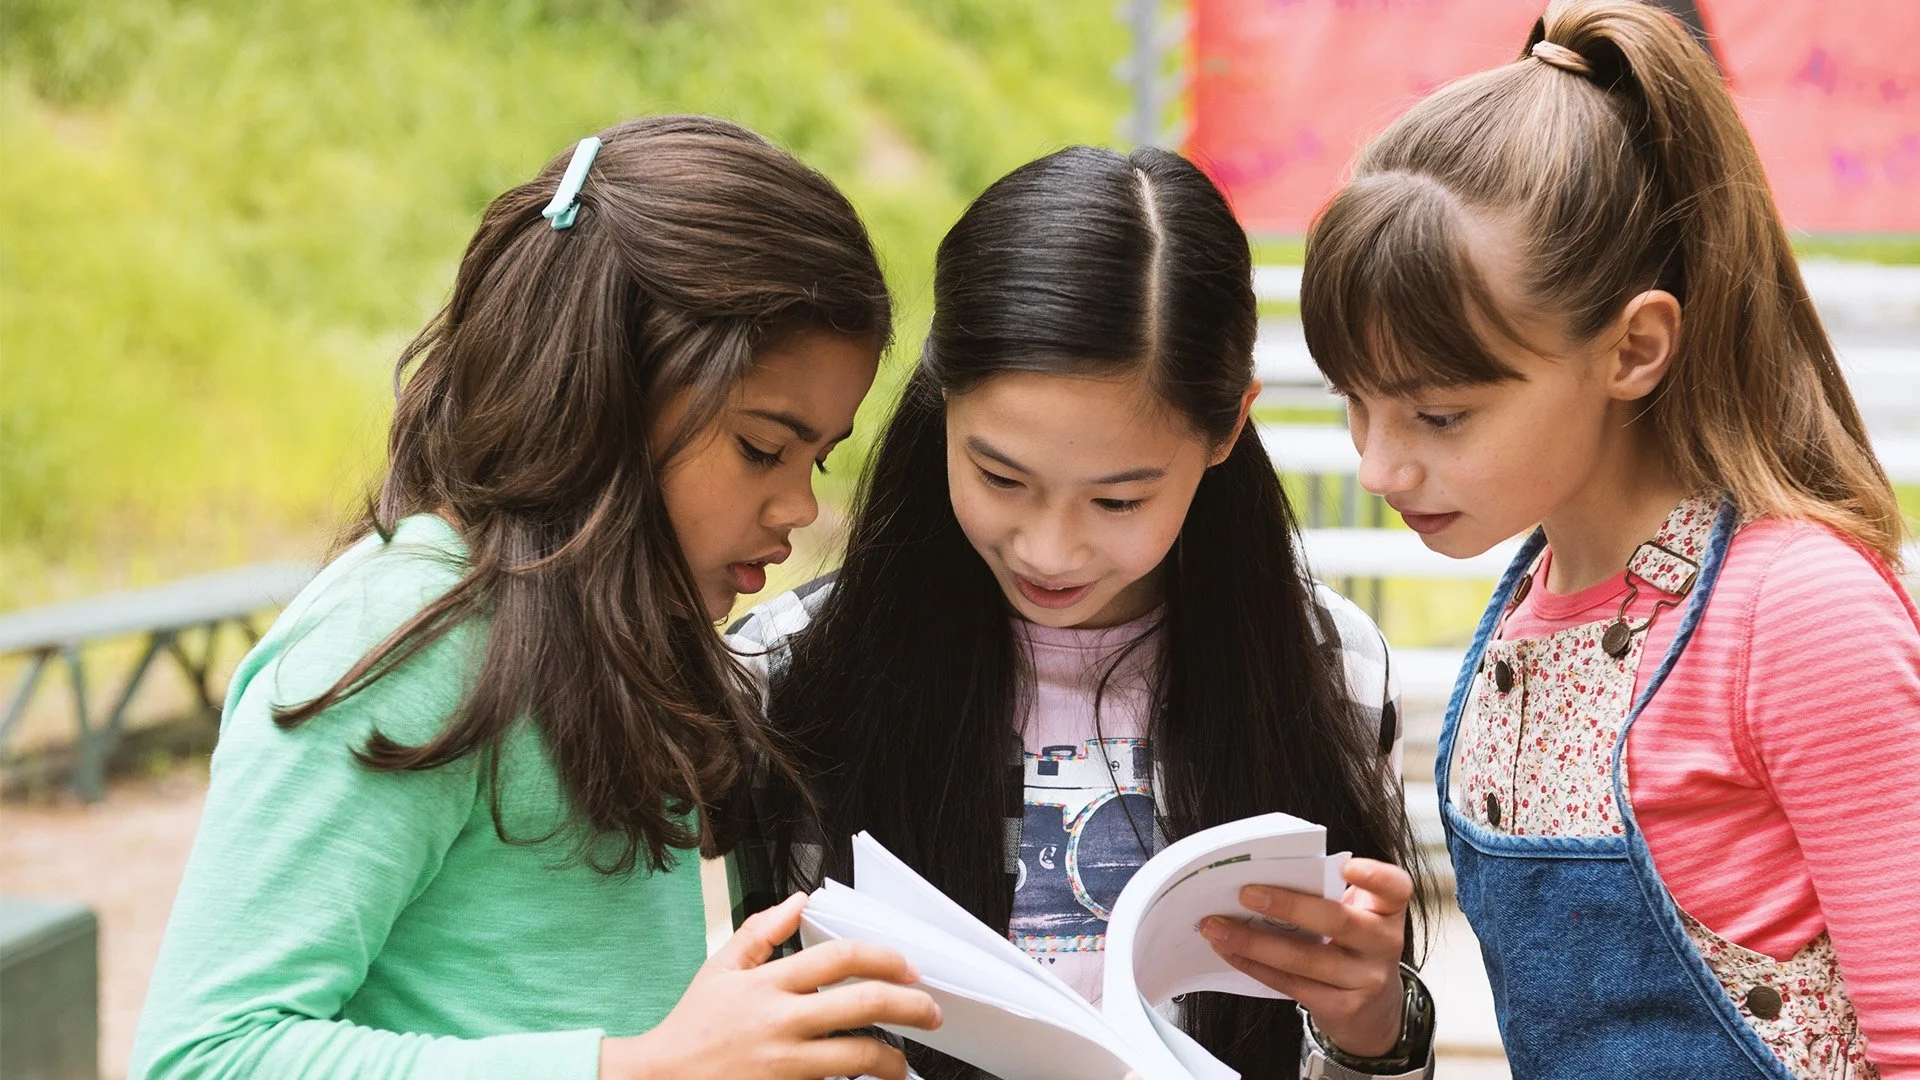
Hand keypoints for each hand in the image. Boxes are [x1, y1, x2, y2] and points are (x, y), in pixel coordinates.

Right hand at [601, 892, 942, 1079]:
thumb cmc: (692, 1028)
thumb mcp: (719, 969)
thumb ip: (762, 932)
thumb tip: (800, 901)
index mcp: (767, 985)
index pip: (839, 958)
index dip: (883, 957)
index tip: (909, 967)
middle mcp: (779, 1022)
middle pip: (863, 1005)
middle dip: (910, 1006)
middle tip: (931, 1012)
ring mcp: (783, 1065)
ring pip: (858, 1058)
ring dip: (891, 1059)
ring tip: (900, 1061)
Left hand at [1199, 858, 1410, 1057]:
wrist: (1375, 1011)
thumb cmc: (1353, 946)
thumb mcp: (1356, 916)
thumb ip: (1328, 895)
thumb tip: (1264, 875)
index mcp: (1386, 910)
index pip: (1395, 888)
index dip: (1374, 876)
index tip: (1346, 866)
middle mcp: (1383, 943)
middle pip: (1338, 921)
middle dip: (1288, 906)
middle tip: (1246, 893)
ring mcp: (1364, 979)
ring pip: (1305, 958)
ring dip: (1253, 941)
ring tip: (1217, 926)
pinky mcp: (1342, 1006)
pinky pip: (1290, 984)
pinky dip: (1254, 965)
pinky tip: (1230, 951)